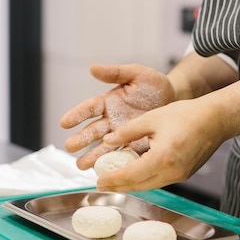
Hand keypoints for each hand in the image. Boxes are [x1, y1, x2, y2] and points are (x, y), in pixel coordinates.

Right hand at [60, 64, 174, 169]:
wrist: (175, 99)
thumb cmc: (154, 85)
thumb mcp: (136, 74)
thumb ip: (116, 73)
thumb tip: (93, 68)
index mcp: (108, 102)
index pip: (89, 108)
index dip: (77, 115)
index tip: (64, 123)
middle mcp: (111, 120)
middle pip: (93, 131)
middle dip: (81, 139)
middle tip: (69, 147)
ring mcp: (122, 134)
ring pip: (104, 146)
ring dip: (92, 155)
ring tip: (82, 165)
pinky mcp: (135, 145)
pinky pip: (123, 155)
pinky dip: (115, 163)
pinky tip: (107, 171)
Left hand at [96, 98, 225, 191]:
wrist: (215, 119)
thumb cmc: (186, 115)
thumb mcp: (152, 118)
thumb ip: (127, 131)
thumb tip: (108, 141)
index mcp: (162, 158)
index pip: (131, 175)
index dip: (113, 180)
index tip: (98, 181)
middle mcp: (172, 172)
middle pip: (139, 186)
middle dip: (119, 186)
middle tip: (101, 185)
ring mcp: (180, 176)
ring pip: (149, 185)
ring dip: (132, 184)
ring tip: (115, 181)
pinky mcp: (185, 174)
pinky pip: (160, 181)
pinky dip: (145, 180)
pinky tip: (135, 174)